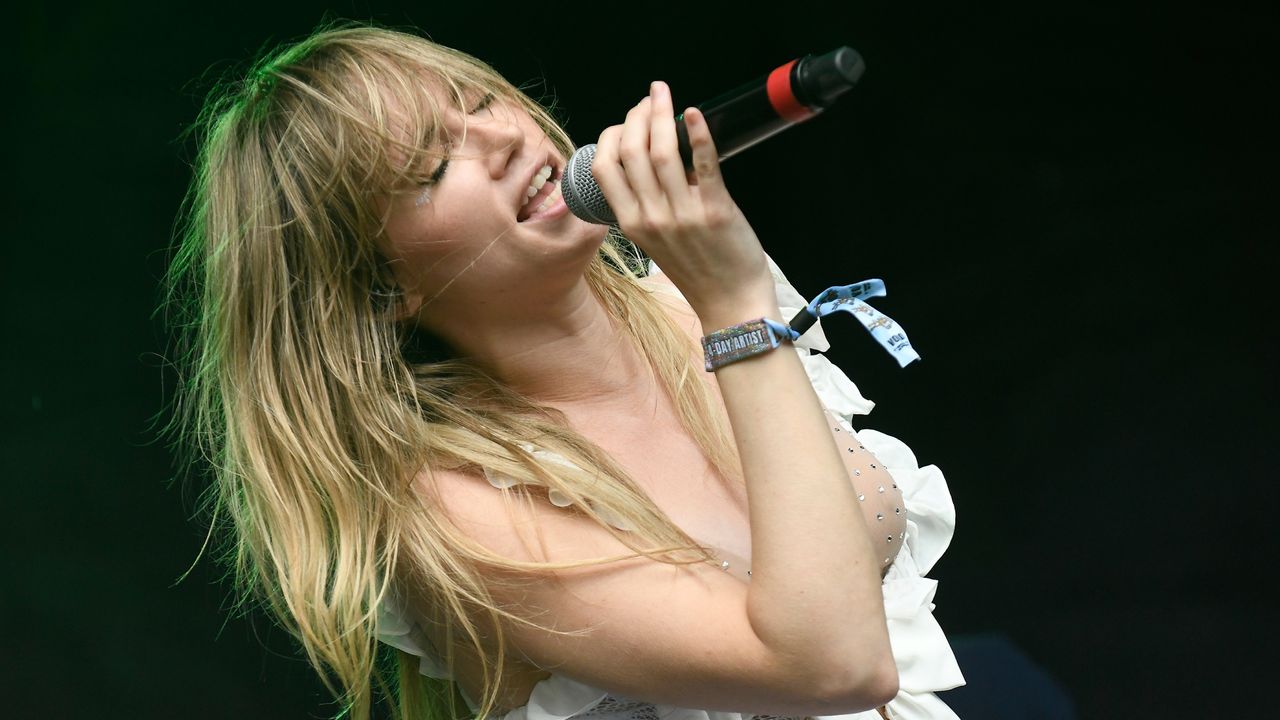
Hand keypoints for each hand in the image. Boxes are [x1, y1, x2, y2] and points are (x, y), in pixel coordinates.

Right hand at [591, 81, 774, 319]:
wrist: (731, 302)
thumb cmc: (697, 270)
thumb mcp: (655, 241)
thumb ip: (647, 205)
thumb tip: (654, 159)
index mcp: (632, 223)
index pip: (605, 167)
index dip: (613, 135)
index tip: (628, 119)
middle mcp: (652, 217)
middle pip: (632, 151)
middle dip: (637, 115)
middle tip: (651, 98)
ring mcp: (682, 214)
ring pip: (662, 152)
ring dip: (662, 115)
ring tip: (665, 96)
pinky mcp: (715, 210)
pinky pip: (703, 163)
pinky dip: (697, 134)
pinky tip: (693, 114)